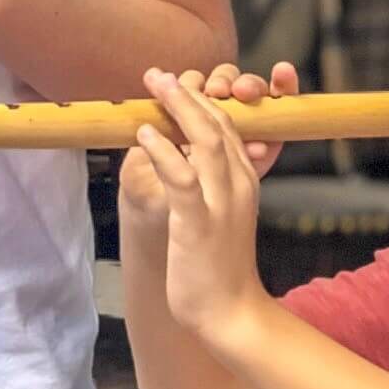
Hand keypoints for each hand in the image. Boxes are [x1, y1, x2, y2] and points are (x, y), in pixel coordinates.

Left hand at [133, 66, 283, 338]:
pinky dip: (163, 151)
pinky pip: (182, 178)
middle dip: (188, 93)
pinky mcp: (199, 224)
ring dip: (178, 108)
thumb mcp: (222, 215)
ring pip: (204, 141)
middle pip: (218, 123)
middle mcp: (237, 184)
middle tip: (159, 73)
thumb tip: (185, 156)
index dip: (202, 99)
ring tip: (154, 86)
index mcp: (244, 180)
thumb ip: (211, 183)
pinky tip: (144, 135)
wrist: (232, 315)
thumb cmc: (221, 266)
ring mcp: (221, 203)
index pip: (227, 125)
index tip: (177, 81)